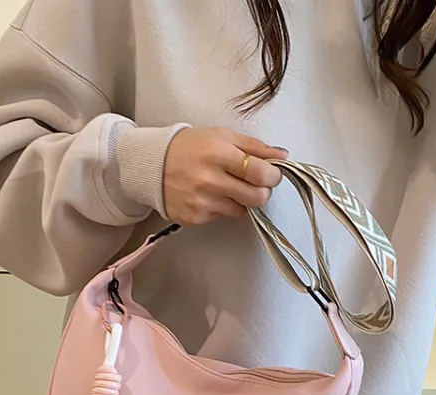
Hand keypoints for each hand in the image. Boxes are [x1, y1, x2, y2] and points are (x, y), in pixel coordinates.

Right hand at [163, 127, 287, 224]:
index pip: (261, 173)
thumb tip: (283, 156)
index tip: (273, 174)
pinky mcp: (194, 217)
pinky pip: (222, 216)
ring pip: (242, 210)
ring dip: (241, 199)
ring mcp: (201, 202)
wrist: (152, 164)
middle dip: (262, 191)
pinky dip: (222, 207)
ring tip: (227, 186)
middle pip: (257, 197)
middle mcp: (209, 180)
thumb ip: (255, 146)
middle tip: (255, 183)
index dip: (273, 176)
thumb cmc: (191, 147)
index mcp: (219, 154)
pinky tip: (210, 194)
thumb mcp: (222, 137)